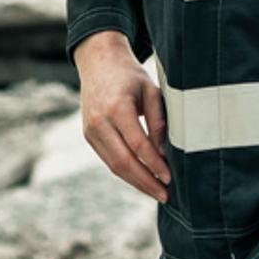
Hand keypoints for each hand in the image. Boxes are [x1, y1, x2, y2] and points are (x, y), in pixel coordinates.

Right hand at [74, 30, 171, 201]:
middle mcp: (99, 122)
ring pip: (114, 165)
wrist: (98, 63)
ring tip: (156, 192)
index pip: (137, 145)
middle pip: (123, 162)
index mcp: (116, 108)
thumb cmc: (130, 76)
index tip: (169, 178)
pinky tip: (142, 179)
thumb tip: (164, 153)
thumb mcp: (151, 91)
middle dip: (145, 182)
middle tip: (165, 195)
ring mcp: (90, 130)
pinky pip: (108, 160)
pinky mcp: (89, 136)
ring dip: (136, 182)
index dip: (154, 165)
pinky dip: (126, 173)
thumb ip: (158, 121)